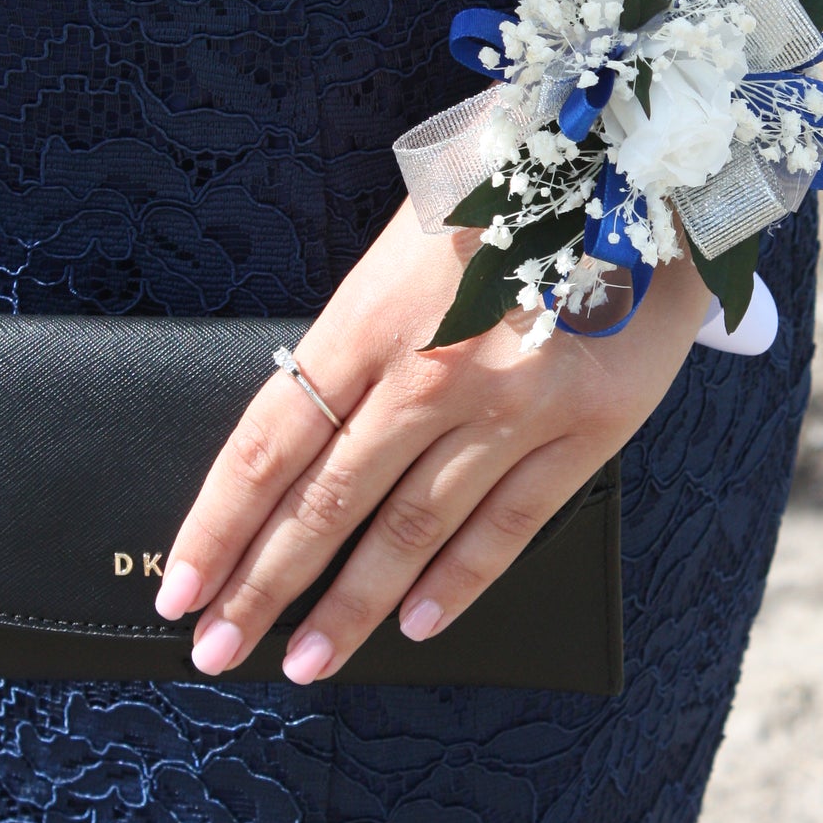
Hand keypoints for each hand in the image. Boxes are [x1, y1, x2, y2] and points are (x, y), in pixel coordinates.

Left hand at [154, 198, 710, 680]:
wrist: (640, 159)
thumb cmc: (506, 194)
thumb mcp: (403, 247)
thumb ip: (355, 342)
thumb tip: (296, 443)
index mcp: (371, 319)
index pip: (270, 444)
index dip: (218, 525)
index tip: (182, 589)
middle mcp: (434, 372)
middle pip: (326, 503)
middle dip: (263, 588)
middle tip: (216, 651)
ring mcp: (513, 407)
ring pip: (410, 530)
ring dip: (351, 608)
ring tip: (307, 662)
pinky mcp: (587, 428)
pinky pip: (510, 525)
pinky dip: (458, 583)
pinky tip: (416, 625)